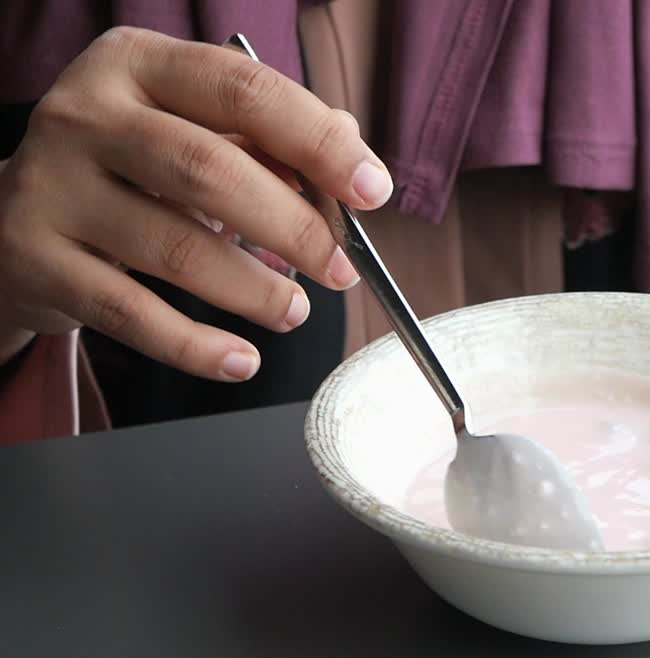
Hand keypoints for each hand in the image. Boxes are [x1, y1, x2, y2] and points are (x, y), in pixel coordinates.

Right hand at [0, 27, 393, 377]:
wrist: (11, 216)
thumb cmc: (132, 171)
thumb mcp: (193, 132)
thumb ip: (272, 143)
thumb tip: (354, 164)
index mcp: (137, 64)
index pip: (244, 91)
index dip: (320, 143)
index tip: (373, 191)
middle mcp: (85, 116)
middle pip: (209, 170)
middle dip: (294, 227)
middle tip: (339, 269)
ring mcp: (52, 187)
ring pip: (175, 247)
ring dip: (254, 290)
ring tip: (294, 311)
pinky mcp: (35, 261)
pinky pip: (131, 314)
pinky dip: (196, 346)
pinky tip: (241, 360)